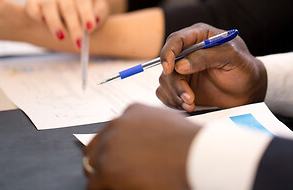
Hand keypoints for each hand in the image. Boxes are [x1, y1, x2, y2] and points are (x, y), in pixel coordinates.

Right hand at [24, 0, 108, 48]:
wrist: (82, 4)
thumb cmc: (93, 7)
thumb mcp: (101, 8)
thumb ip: (99, 14)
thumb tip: (92, 23)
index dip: (86, 14)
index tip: (90, 28)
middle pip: (66, 6)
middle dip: (73, 26)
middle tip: (79, 43)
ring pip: (48, 6)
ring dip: (54, 23)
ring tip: (61, 38)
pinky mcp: (39, 5)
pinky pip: (31, 5)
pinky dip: (33, 13)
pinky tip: (41, 23)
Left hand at [84, 103, 200, 189]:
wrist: (198, 155)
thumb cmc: (191, 143)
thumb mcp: (168, 122)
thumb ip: (149, 126)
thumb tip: (142, 142)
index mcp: (132, 111)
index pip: (111, 131)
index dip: (114, 149)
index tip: (119, 160)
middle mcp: (117, 124)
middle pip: (96, 147)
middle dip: (104, 162)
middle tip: (115, 176)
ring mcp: (110, 145)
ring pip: (93, 166)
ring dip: (104, 177)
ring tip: (121, 183)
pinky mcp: (107, 169)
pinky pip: (94, 185)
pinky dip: (105, 188)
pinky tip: (120, 188)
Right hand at [156, 23, 266, 111]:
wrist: (247, 91)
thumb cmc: (243, 69)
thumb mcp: (232, 57)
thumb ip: (207, 57)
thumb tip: (180, 65)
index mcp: (199, 36)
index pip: (175, 40)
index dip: (169, 53)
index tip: (169, 69)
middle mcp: (188, 51)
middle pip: (168, 63)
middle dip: (175, 83)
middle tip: (189, 96)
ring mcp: (183, 70)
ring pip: (165, 80)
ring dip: (175, 94)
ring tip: (191, 103)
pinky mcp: (181, 85)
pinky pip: (165, 92)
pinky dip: (173, 101)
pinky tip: (189, 105)